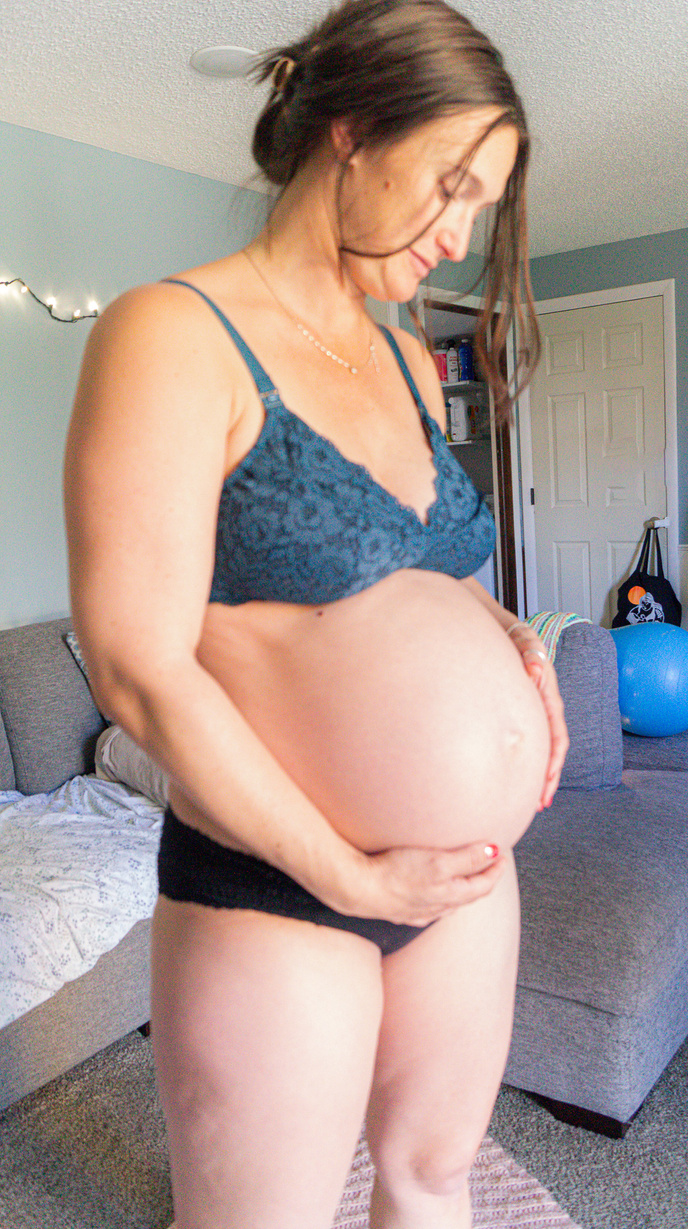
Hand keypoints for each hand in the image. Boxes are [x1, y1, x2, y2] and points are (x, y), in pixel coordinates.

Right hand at [339, 842, 505, 926]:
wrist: (358, 888)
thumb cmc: (395, 874)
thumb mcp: (437, 862)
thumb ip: (468, 858)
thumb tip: (494, 852)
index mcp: (450, 895)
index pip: (482, 885)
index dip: (495, 869)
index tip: (502, 854)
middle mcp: (438, 907)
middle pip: (468, 895)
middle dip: (482, 879)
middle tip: (490, 862)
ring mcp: (419, 911)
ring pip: (449, 903)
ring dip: (461, 889)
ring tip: (465, 876)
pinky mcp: (401, 910)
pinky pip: (428, 907)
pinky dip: (439, 899)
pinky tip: (432, 895)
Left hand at [505, 622, 568, 808]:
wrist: (504, 634)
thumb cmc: (513, 638)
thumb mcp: (522, 641)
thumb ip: (529, 653)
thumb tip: (535, 668)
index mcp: (549, 698)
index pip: (557, 736)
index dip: (554, 762)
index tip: (546, 784)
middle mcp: (546, 710)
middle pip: (552, 751)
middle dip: (548, 780)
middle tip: (540, 805)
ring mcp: (534, 714)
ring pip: (541, 751)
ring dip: (539, 777)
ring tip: (534, 803)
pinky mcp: (521, 716)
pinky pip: (528, 745)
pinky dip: (526, 764)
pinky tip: (516, 780)